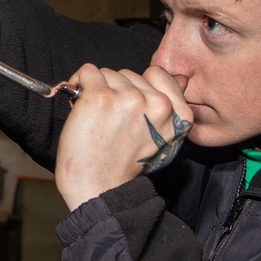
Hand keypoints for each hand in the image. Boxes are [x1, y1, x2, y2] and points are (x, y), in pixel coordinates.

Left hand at [55, 64, 192, 211]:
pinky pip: (87, 72)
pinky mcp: (101, 97)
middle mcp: (157, 104)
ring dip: (98, 89)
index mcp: (178, 115)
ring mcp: (129, 98)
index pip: (158, 74)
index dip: (138, 86)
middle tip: (111, 119)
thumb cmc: (124, 164)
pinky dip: (79, 83)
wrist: (99, 188)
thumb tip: (181, 77)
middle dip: (117, 90)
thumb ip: (170, 105)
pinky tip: (81, 105)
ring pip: (108, 73)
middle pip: (130, 74)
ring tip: (97, 117)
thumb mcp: (159, 136)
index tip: (128, 105)